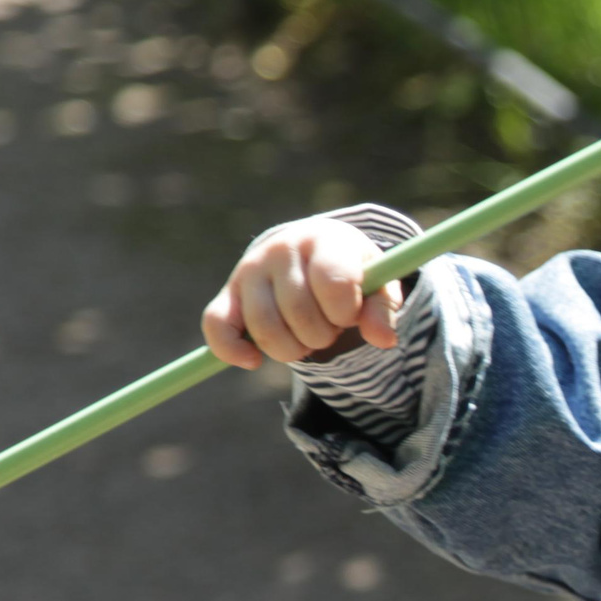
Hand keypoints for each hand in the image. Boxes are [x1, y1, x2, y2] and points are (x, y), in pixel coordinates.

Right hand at [201, 217, 400, 369]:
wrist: (312, 251)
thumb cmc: (351, 271)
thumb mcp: (377, 283)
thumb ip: (383, 309)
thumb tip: (384, 340)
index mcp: (323, 239)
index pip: (332, 283)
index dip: (346, 311)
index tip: (349, 312)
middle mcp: (280, 250)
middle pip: (300, 314)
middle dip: (323, 334)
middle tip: (329, 325)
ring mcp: (249, 271)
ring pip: (265, 329)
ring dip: (292, 349)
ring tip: (305, 335)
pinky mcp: (226, 295)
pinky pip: (216, 327)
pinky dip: (233, 352)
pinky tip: (254, 361)